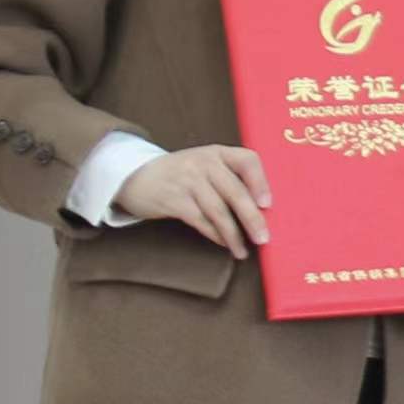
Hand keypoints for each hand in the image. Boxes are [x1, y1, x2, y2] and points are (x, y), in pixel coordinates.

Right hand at [115, 145, 270, 257]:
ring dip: (233, 234)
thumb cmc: (182, 174)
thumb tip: (262, 209)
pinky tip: (224, 244)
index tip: (268, 204)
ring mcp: (188, 181)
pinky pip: (200, 220)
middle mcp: (205, 163)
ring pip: (218, 211)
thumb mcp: (206, 165)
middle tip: (264, 238)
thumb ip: (230, 178)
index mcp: (219, 152)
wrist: (135, 175)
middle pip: (235, 192)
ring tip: (243, 250)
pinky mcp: (173, 200)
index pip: (248, 160)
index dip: (261, 182)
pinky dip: (214, 235)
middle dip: (252, 219)